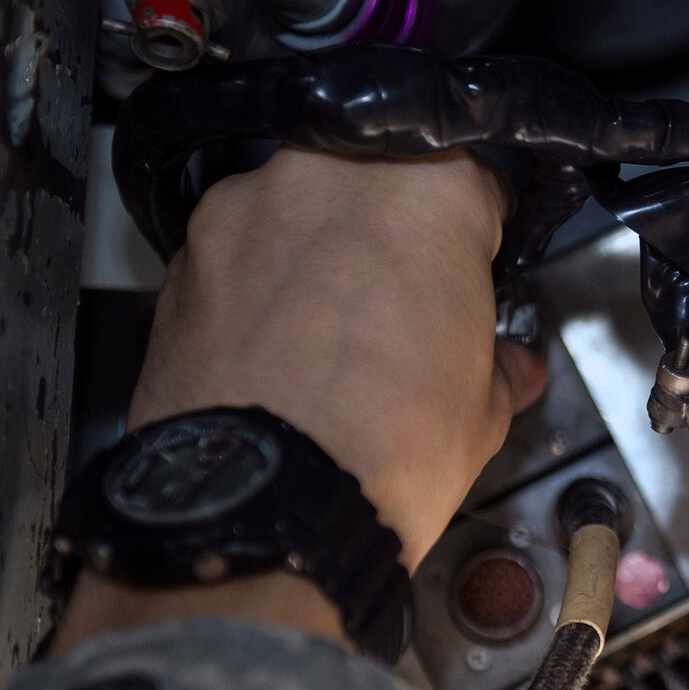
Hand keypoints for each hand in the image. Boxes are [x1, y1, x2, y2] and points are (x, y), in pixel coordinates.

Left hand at [57, 149, 543, 653]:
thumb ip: (498, 364)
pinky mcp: (180, 262)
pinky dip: (261, 294)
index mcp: (428, 188)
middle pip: (378, 185)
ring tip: (335, 344)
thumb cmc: (381, 450)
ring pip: (301, 216)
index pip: (478, 185)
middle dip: (394, 236)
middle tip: (409, 310)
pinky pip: (240, 260)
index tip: (479, 273)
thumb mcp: (483, 411)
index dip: (483, 236)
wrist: (260, 514)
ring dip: (321, 259)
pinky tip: (282, 360)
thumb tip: (508, 367)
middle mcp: (327, 175)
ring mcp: (242, 212)